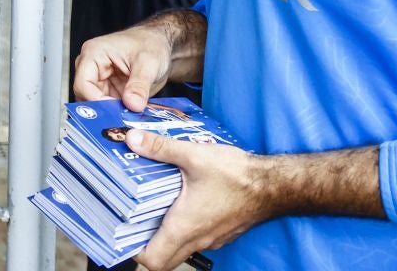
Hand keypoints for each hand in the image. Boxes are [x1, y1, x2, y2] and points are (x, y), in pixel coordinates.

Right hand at [73, 23, 172, 108]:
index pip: (83, 84)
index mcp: (93, 53)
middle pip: (86, 96)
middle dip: (104, 109)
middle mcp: (91, 67)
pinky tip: (130, 115)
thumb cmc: (150, 44)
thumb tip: (133, 104)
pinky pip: (107, 107)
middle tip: (123, 118)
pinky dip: (117, 113)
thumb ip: (139, 85)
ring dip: (111, 113)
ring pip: (96, 104)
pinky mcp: (108, 90)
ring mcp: (99, 79)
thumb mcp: (148, 63)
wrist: (159, 45)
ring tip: (128, 117)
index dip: (96, 101)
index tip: (115, 111)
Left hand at [127, 131, 270, 270]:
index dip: (133, 251)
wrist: (273, 185)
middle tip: (133, 222)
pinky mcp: (220, 232)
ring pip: (180, 250)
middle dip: (145, 246)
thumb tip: (132, 139)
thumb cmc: (237, 175)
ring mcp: (211, 238)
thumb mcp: (193, 155)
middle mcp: (197, 239)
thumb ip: (160, 148)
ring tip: (150, 210)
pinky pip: (195, 240)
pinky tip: (177, 204)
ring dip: (163, 236)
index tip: (122, 232)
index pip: (153, 260)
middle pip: (164, 260)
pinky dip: (182, 229)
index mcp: (185, 227)